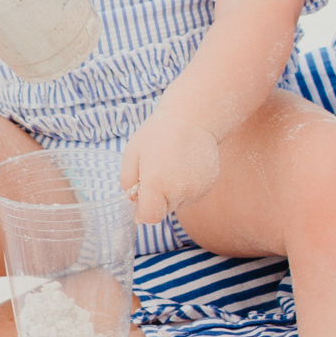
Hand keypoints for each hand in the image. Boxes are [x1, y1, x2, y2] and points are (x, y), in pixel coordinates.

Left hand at [120, 109, 220, 225]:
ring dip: (172, 193)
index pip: (150, 217)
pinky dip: (186, 187)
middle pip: (163, 210)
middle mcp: (179, 190)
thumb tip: (133, 200)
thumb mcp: (132, 153)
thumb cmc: (158, 133)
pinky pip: (192, 196)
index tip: (141, 200)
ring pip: (178, 204)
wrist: (192, 119)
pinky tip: (184, 167)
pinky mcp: (207, 186)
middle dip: (157, 199)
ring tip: (172, 167)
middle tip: (157, 173)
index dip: (143, 212)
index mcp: (156, 183)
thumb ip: (127, 181)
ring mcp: (196, 189)